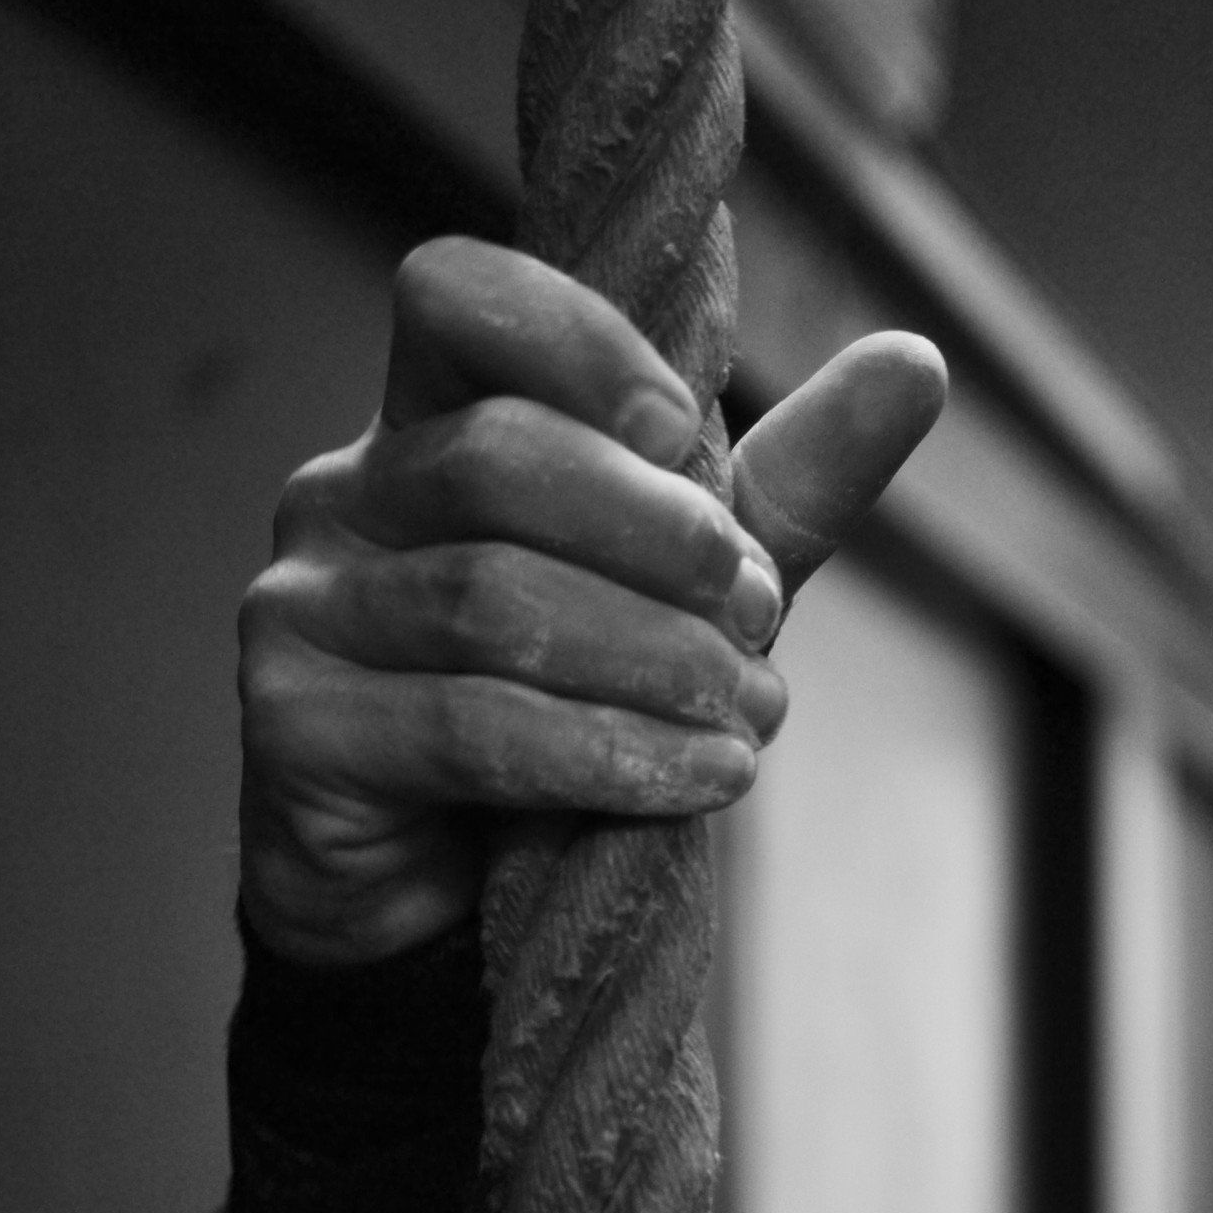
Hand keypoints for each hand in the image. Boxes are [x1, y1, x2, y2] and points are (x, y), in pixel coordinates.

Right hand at [239, 236, 943, 963]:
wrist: (429, 911)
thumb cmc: (550, 722)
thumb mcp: (676, 601)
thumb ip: (775, 494)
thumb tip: (918, 363)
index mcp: (420, 430)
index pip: (454, 301)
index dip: (574, 342)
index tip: (685, 432)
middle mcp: (339, 499)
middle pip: (496, 461)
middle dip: (658, 538)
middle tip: (759, 619)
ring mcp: (299, 611)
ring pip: (491, 603)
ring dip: (649, 663)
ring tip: (749, 718)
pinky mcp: (294, 731)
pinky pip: (467, 728)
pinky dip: (599, 754)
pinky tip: (693, 780)